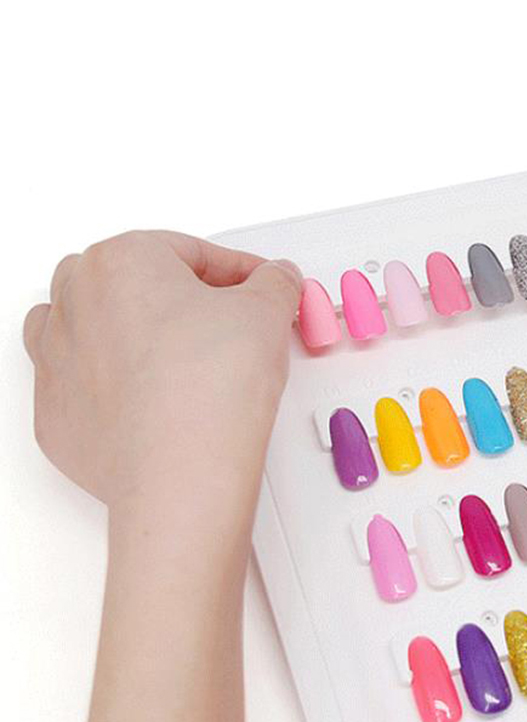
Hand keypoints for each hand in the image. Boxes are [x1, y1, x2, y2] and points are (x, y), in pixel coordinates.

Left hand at [23, 230, 301, 537]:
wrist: (181, 471)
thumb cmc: (209, 389)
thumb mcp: (267, 311)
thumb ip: (274, 283)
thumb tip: (275, 281)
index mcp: (119, 260)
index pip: (189, 250)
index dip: (237, 270)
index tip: (258, 286)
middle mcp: (74, 303)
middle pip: (129, 279)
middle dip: (175, 294)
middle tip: (222, 318)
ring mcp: (56, 360)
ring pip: (89, 324)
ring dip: (130, 330)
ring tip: (177, 352)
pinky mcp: (56, 414)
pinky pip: (82, 382)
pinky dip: (113, 383)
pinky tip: (155, 397)